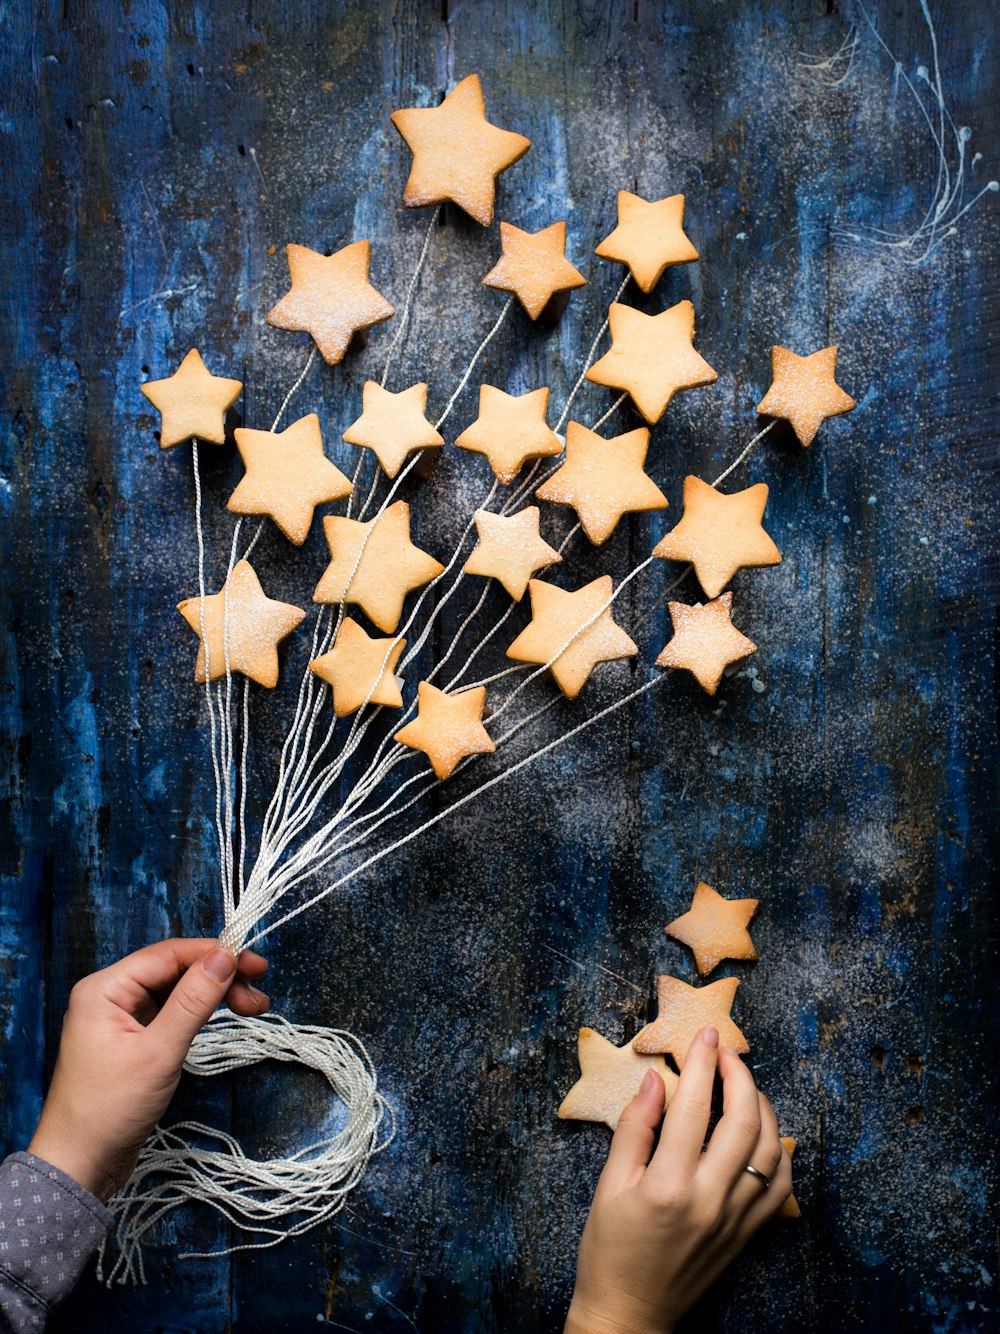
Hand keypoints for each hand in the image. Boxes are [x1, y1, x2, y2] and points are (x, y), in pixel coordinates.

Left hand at [28, 939, 269, 1201]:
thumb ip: (193, 1001)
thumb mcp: (159, 1052)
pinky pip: (172, 1013)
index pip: (169, 954)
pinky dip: (200, 1013)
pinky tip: (224, 1017)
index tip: (256, 965)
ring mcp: (121, 1018)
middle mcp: (111, 996)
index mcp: (104, 989)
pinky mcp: (133, 1040)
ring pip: (177, 991)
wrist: (79, 1166)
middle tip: (259, 994)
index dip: (214, 954)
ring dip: (215, 996)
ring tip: (253, 1007)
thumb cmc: (109, 1110)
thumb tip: (225, 957)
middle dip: (219, 977)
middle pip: (175, 970)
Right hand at [565, 1026, 791, 1333]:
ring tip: (743, 1084)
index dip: (701, 1063)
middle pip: (741, 1122)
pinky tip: (764, 1132)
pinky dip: (779, 1151)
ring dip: (762, 1107)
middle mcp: (708, 1201)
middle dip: (738, 1075)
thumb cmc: (609, 1251)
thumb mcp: (610, 1185)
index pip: (692, 1107)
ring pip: (769, 1149)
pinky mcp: (746, 1236)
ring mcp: (733, 1221)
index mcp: (667, 1186)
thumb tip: (656, 1080)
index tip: (703, 1035)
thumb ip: (635, 1128)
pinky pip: (780, 1186)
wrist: (629, 1315)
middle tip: (725, 1051)